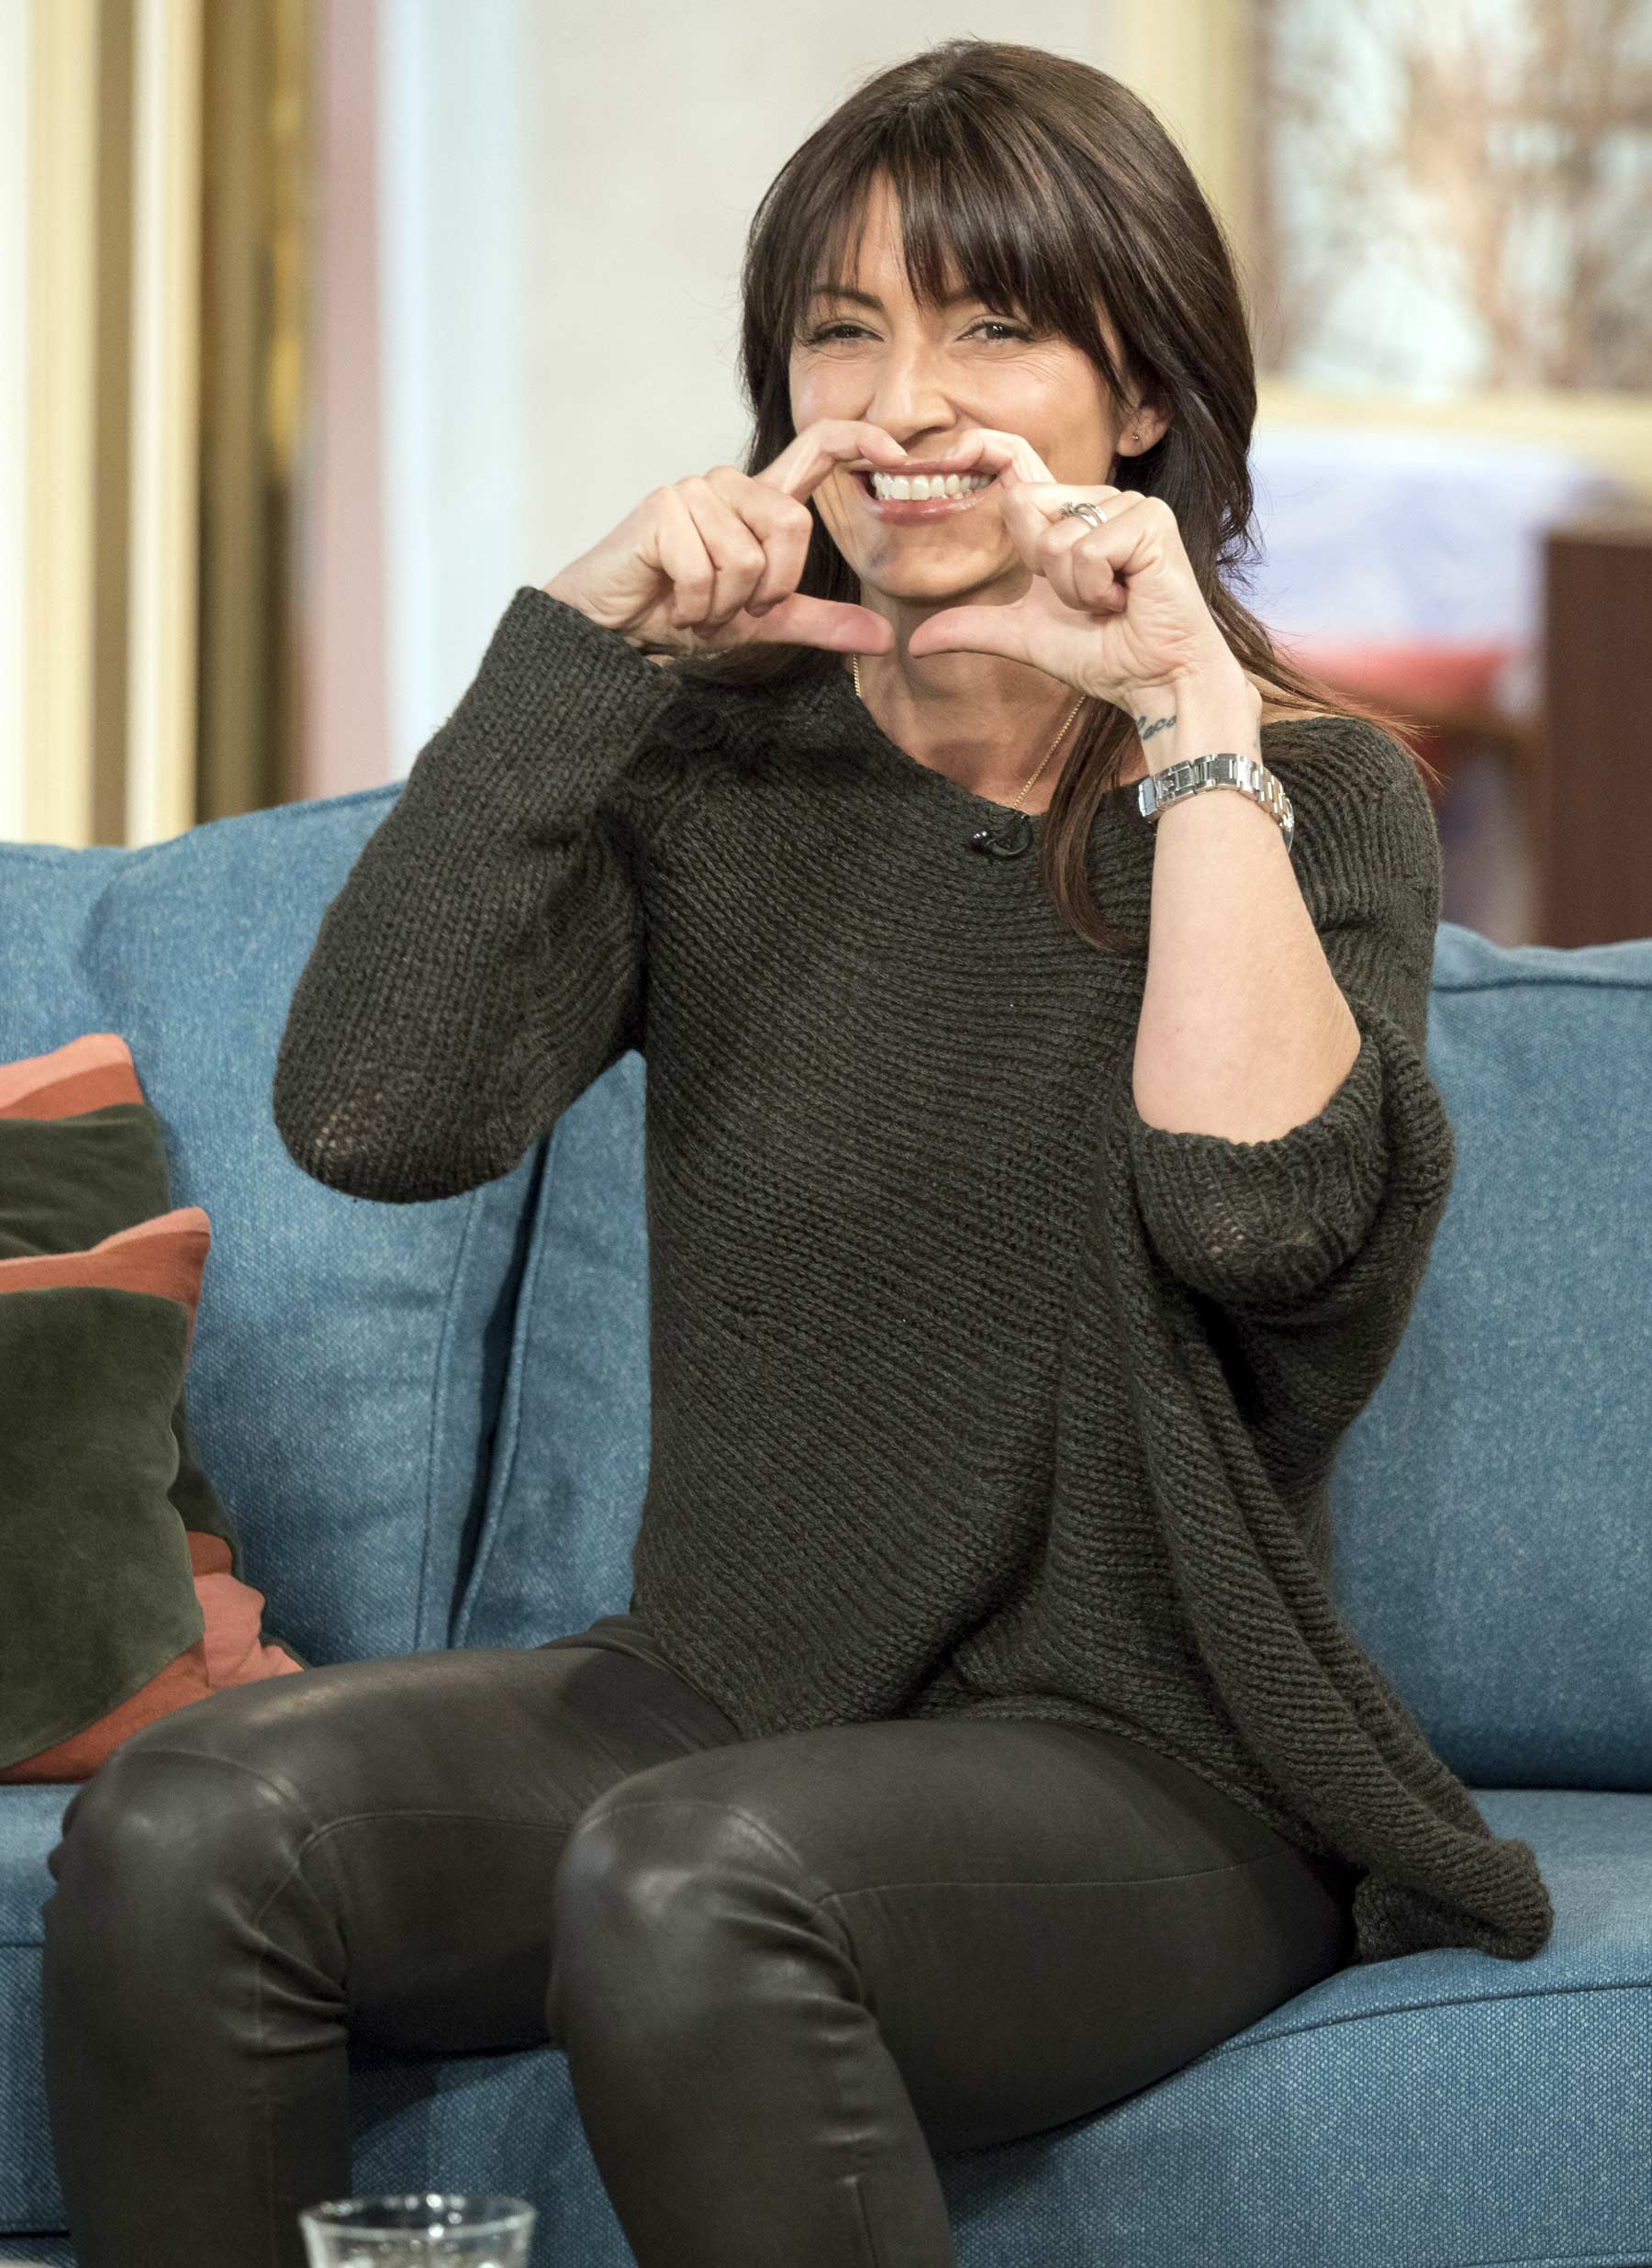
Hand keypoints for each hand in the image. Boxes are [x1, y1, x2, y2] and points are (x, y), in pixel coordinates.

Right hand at [543, 420, 909, 658]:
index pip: (818, 448)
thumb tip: (884, 639)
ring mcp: (692, 491)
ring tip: (695, 604)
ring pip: (748, 556)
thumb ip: (821, 622)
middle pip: (793, 525)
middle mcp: (729, 485)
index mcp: (759, 501)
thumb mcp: (763, 622)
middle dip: (770, 587)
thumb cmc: (679, 610)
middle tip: (733, 608)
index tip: (898, 451)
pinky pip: (708, 569)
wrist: (609, 627)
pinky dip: (695, 604)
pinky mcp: (661, 508)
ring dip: (725, 604)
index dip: (860, 439)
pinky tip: (671, 602)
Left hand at [902, 428, 1236, 710]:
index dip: (984, 447)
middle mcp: (1096, 501)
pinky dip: (1095, 588)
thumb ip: (972, 627)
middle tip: (1083, 598)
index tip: (951, 453)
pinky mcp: (1150, 519)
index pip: (1019, 463)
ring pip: (1055, 536)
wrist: (1154, 681)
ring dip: (1072, 589)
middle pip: (1023, 505)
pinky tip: (1126, 599)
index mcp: (1066, 518)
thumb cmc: (1104, 655)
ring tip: (1110, 602)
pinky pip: (1087, 549)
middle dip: (1040, 568)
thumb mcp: (1024, 637)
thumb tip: (914, 643)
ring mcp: (1127, 505)